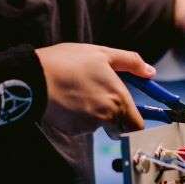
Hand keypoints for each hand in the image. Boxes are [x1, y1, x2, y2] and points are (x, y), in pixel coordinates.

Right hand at [35, 43, 152, 134]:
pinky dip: (78, 116)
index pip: (137, 126)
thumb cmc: (69, 62)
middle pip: (119, 127)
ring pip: (99, 125)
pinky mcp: (71, 130)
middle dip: (114, 116)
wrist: (34, 77)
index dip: (136, 120)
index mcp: (118, 99)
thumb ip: (130, 62)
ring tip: (79, 91)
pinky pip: (81, 126)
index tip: (132, 112)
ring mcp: (88, 126)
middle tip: (99, 95)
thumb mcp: (102, 53)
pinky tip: (68, 100)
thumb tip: (150, 71)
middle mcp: (106, 117)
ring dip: (94, 114)